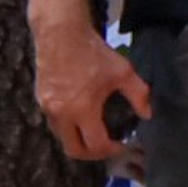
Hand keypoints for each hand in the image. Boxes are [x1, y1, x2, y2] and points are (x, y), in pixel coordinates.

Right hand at [34, 21, 152, 161]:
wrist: (60, 33)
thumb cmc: (93, 52)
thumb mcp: (122, 71)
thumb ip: (138, 94)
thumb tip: (148, 114)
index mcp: (82, 110)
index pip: (96, 145)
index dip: (112, 150)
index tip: (122, 144)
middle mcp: (61, 114)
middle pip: (73, 150)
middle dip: (92, 154)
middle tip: (107, 146)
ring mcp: (47, 108)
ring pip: (62, 137)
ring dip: (78, 139)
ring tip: (95, 131)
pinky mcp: (40, 100)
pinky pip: (54, 123)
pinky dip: (68, 126)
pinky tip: (81, 114)